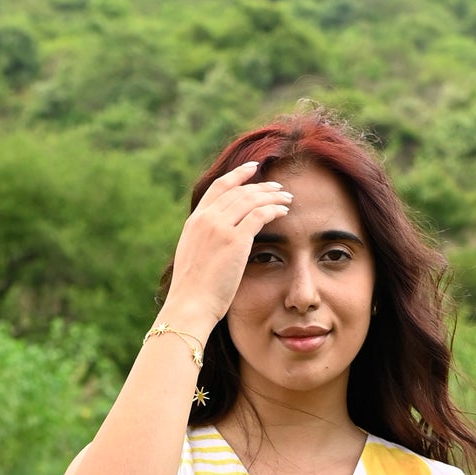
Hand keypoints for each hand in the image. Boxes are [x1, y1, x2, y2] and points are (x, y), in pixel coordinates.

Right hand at [160, 162, 292, 339]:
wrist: (189, 305)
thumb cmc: (192, 293)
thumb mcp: (193, 259)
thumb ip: (205, 243)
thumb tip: (216, 245)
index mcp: (195, 222)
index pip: (218, 188)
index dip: (237, 175)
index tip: (252, 170)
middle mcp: (206, 219)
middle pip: (238, 191)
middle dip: (261, 186)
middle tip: (278, 187)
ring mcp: (220, 227)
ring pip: (250, 199)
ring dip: (271, 195)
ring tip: (286, 197)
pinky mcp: (235, 240)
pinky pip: (259, 214)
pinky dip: (273, 209)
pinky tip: (284, 211)